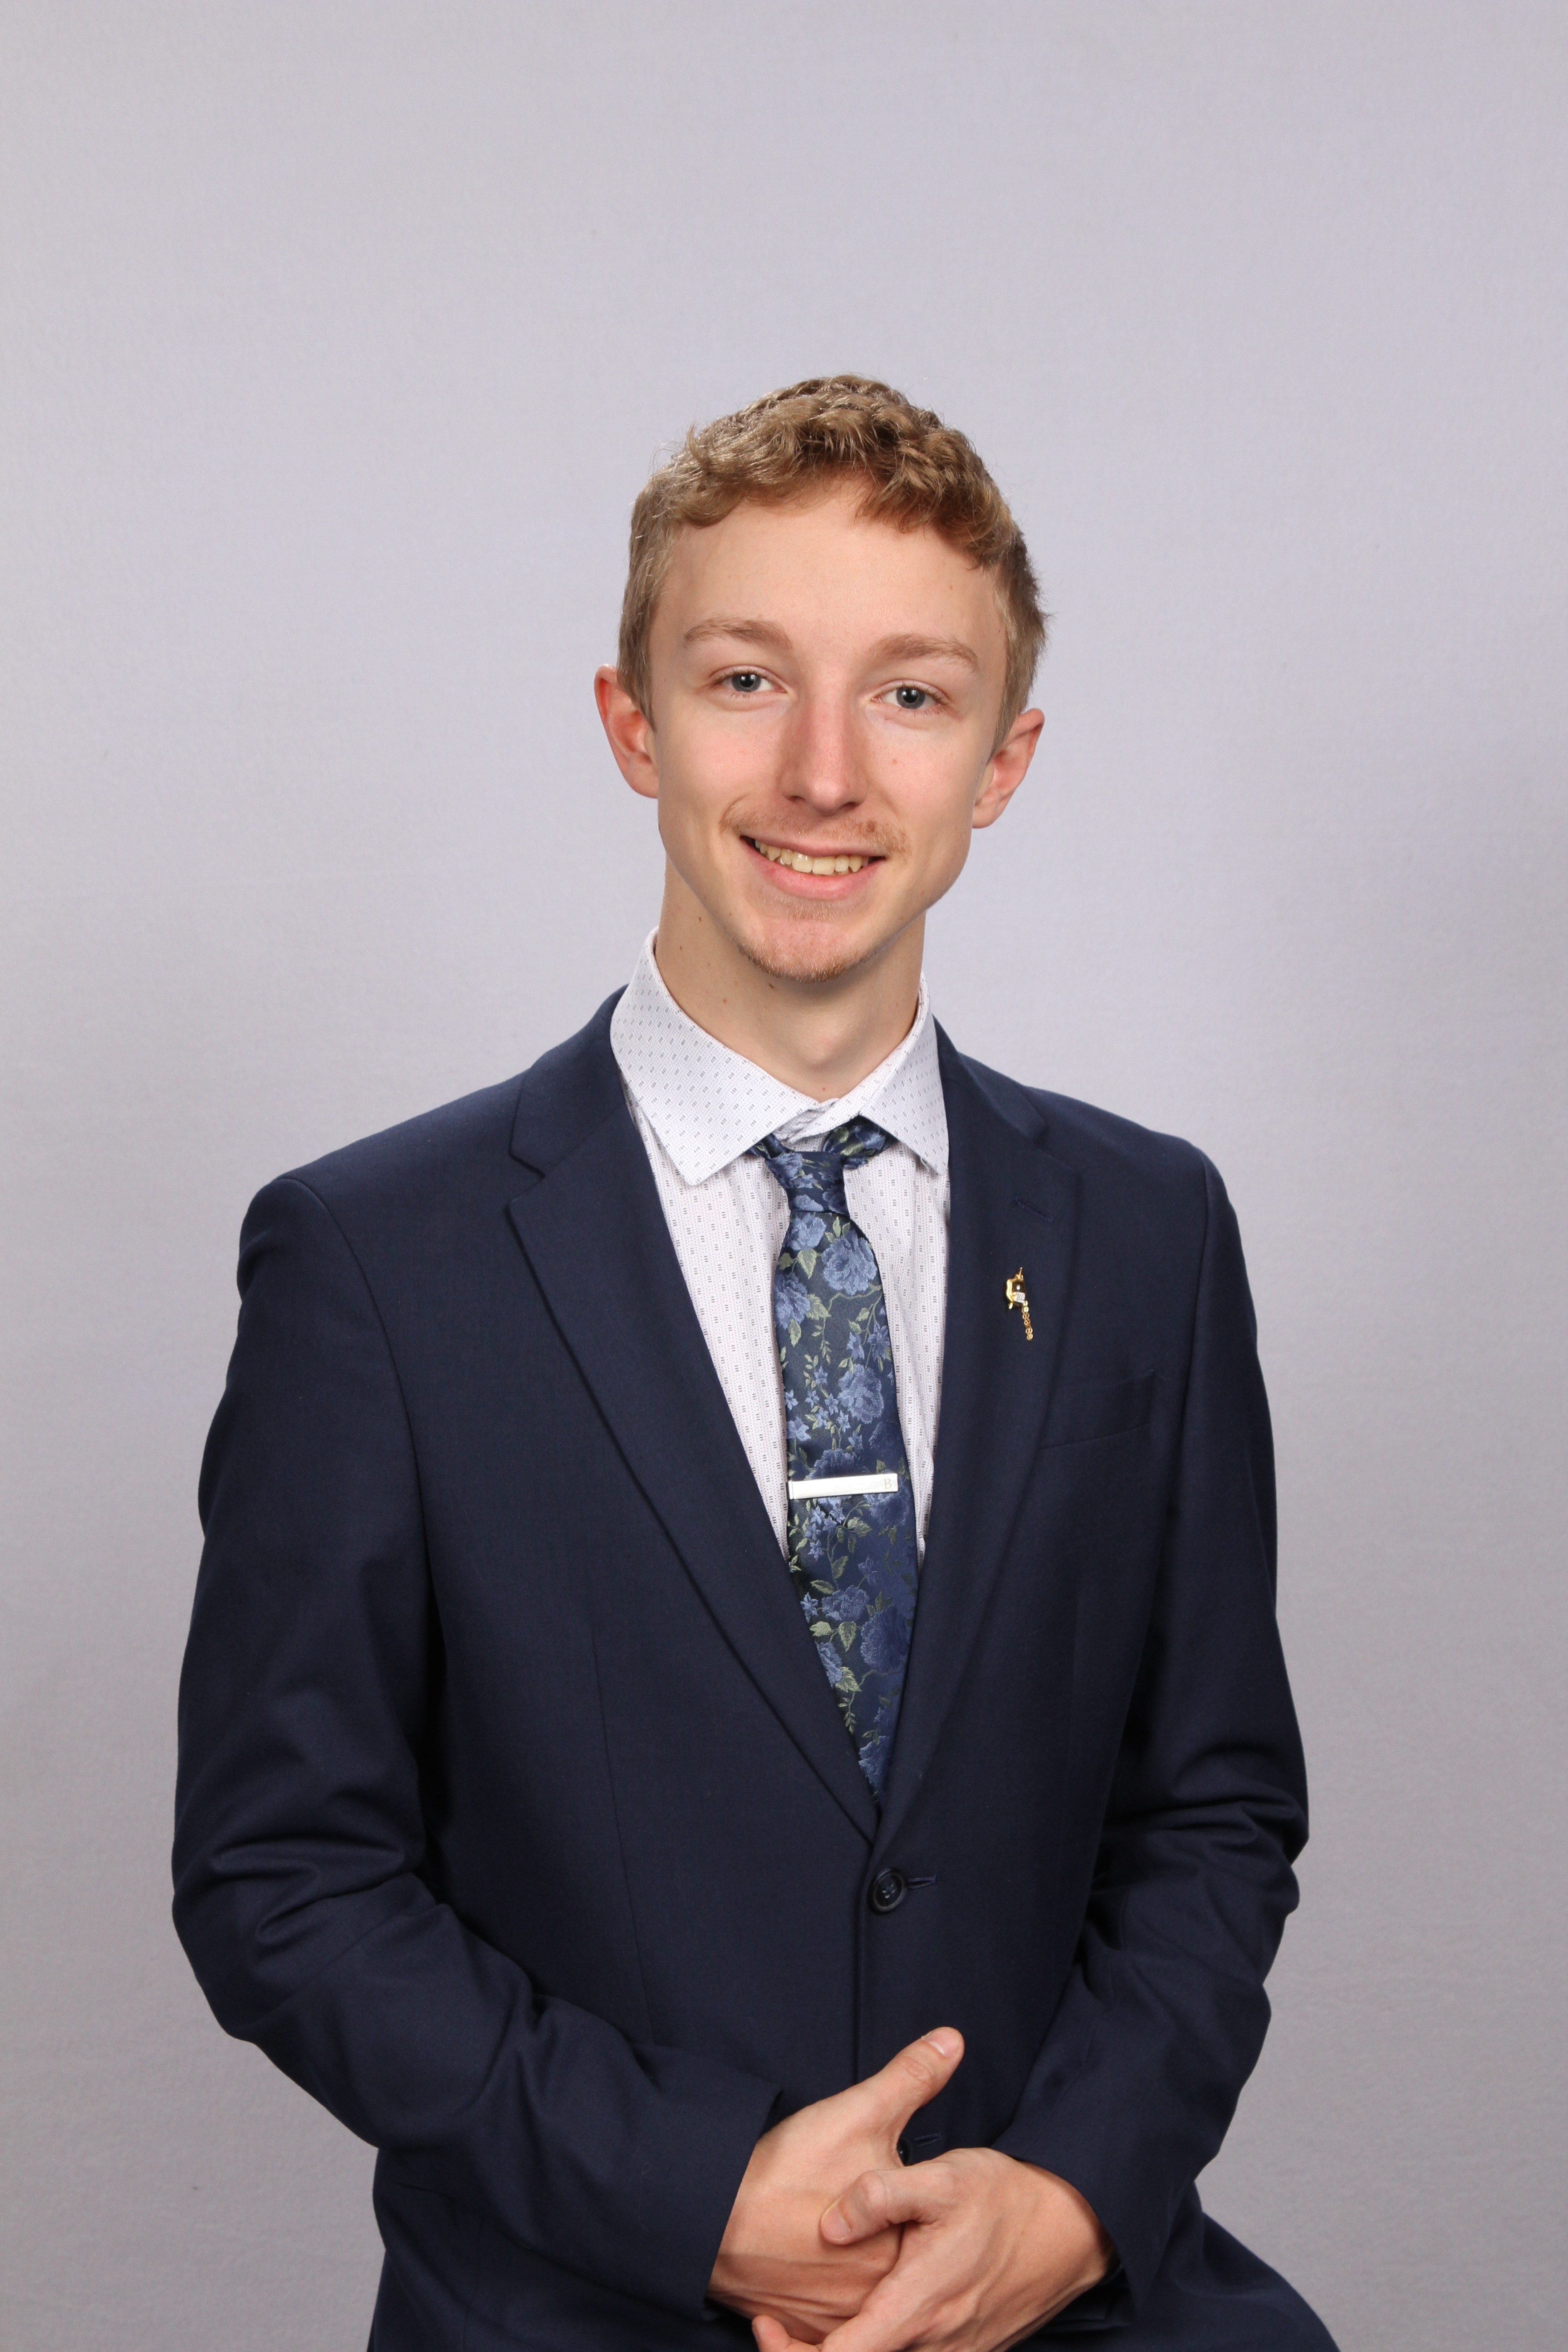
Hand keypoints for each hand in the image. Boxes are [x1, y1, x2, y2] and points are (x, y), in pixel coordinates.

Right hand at [710, 2029, 964, 2343]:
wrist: (711, 2219)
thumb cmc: (786, 2169)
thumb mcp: (858, 2111)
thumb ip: (912, 2077)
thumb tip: (953, 2039)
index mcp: (903, 2248)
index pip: (930, 2228)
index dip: (911, 2202)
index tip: (880, 2185)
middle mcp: (880, 2296)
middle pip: (900, 2263)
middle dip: (885, 2236)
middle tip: (849, 2207)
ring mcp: (843, 2319)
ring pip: (866, 2294)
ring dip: (856, 2268)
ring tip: (827, 2235)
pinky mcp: (809, 2330)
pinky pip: (833, 2319)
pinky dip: (826, 2292)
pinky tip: (811, 2264)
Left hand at [751, 2149, 1111, 2351]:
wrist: (1069, 2227)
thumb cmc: (1002, 2198)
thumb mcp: (942, 2177)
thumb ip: (880, 2195)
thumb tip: (829, 2224)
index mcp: (918, 2307)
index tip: (766, 2325)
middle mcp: (935, 2345)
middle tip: (773, 2325)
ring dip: (844, 2350)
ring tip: (808, 2323)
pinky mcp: (968, 2350)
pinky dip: (880, 2345)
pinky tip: (863, 2317)